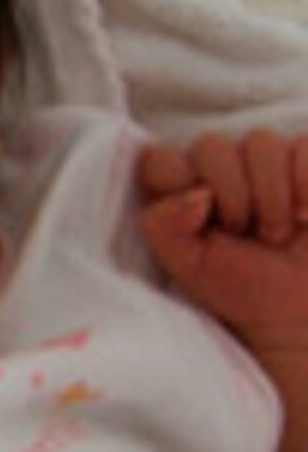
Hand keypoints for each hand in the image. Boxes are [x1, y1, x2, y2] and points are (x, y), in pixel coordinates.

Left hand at [137, 130, 307, 359]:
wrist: (301, 310)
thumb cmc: (241, 288)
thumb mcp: (187, 265)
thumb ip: (163, 226)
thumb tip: (198, 192)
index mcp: (178, 189)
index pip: (159, 158)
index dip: (178, 185)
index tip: (200, 222)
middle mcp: (217, 168)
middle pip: (211, 146)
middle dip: (232, 197)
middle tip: (244, 233)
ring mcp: (263, 163)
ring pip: (260, 141)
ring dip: (271, 196)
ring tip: (276, 233)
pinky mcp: (304, 162)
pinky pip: (303, 146)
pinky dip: (306, 183)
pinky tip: (305, 216)